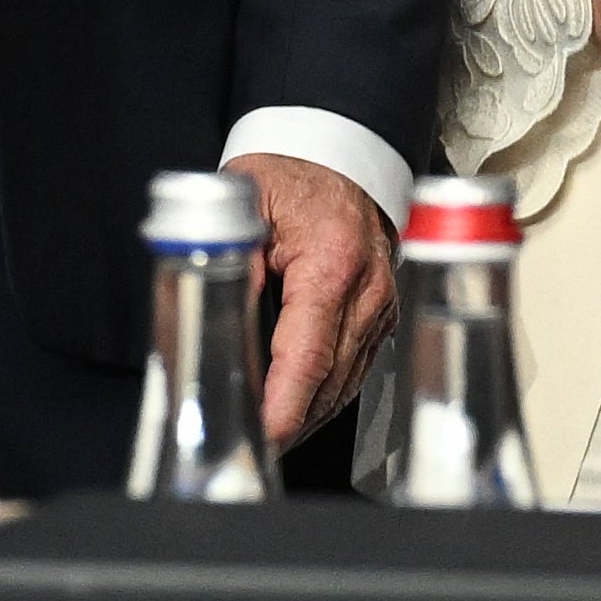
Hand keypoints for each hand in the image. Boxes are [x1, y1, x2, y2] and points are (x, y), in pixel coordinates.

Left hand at [232, 151, 393, 449]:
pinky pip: (356, 367)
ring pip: (346, 383)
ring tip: (266, 438)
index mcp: (331, 265)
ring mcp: (380, 305)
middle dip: (291, 423)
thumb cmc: (291, 172)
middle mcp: (366, 291)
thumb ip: (233, 253)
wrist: (340, 152)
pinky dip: (326, 394)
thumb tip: (219, 309)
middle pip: (329, 382)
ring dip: (308, 416)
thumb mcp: (246, 199)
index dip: (284, 406)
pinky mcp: (382, 312)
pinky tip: (298, 409)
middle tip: (248, 448)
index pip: (308, 357)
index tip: (261, 434)